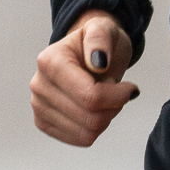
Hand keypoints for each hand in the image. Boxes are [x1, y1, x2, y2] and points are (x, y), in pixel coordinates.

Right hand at [31, 9, 137, 145]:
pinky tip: (95, 109)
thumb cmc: (99, 43)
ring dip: (106, 117)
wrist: (88, 54)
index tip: (130, 87)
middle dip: (114, 107)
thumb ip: (100, 38)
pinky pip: (80, 140)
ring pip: (87, 133)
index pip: (91, 96)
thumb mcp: (105, 29)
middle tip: (117, 91)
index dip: (118, 96)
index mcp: (50, 61)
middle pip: (91, 118)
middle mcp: (39, 85)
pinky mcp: (44, 123)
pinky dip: (96, 128)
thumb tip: (98, 62)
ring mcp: (38, 106)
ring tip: (104, 97)